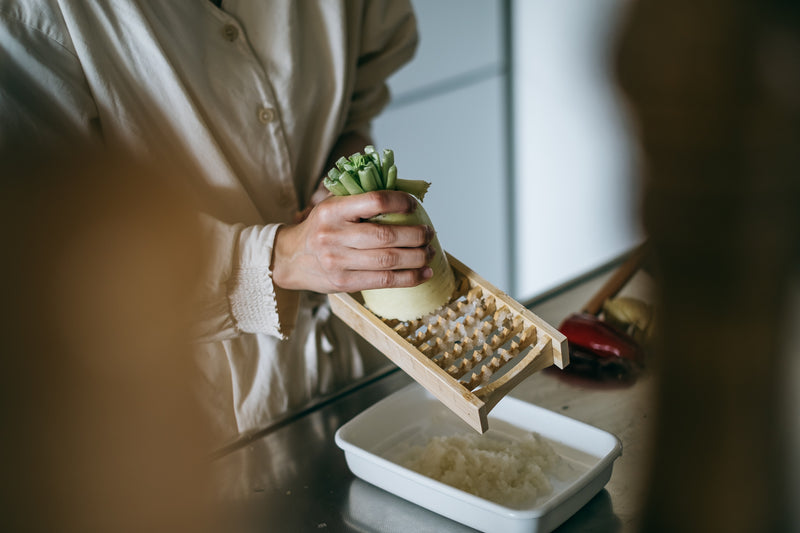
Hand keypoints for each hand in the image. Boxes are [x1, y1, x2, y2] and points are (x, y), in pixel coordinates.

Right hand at [273, 191, 434, 292]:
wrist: (290, 258)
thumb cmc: (321, 228)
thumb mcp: (332, 206)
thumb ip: (361, 201)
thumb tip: (405, 199)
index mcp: (332, 210)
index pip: (374, 201)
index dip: (400, 202)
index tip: (414, 205)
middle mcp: (333, 235)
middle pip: (386, 235)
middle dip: (416, 235)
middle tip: (430, 233)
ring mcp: (338, 261)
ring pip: (388, 260)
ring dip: (417, 257)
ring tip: (430, 252)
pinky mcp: (344, 282)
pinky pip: (384, 281)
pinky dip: (409, 277)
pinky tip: (424, 272)